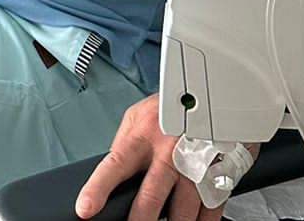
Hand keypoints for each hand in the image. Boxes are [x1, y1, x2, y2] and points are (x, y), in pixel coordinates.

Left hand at [76, 95, 253, 220]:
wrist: (209, 96)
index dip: (97, 188)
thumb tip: (109, 174)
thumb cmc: (167, 109)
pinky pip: (210, 208)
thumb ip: (123, 145)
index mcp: (142, 137)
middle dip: (140, 220)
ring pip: (183, 208)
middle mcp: (168, 153)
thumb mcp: (136, 117)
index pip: (114, 164)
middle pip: (151, 197)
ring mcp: (194, 165)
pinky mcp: (218, 173)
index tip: (85, 208)